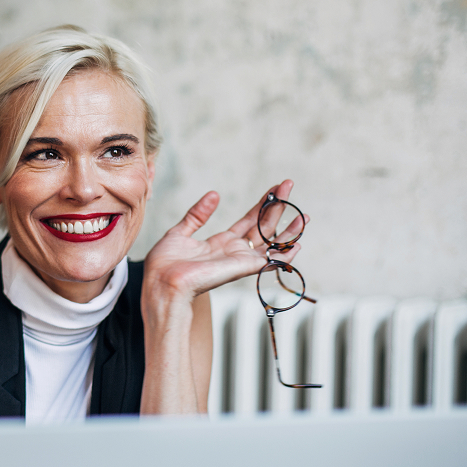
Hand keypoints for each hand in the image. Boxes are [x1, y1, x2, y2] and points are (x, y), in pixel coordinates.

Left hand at [142, 179, 306, 305]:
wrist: (162, 281)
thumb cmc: (165, 264)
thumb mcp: (180, 232)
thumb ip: (197, 215)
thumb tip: (214, 195)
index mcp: (220, 243)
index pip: (248, 220)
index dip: (262, 204)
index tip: (275, 188)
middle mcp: (233, 252)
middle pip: (263, 226)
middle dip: (278, 206)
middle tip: (289, 185)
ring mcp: (240, 260)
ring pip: (272, 243)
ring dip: (289, 229)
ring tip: (304, 214)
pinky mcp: (243, 267)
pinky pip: (270, 261)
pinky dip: (285, 254)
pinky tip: (298, 244)